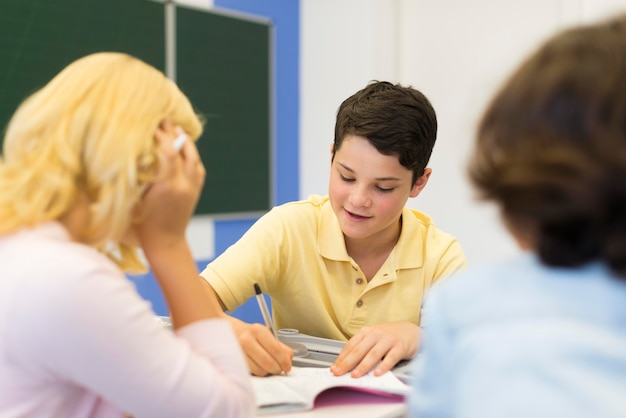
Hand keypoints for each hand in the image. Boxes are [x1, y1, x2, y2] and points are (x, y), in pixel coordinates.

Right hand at [132, 120, 204, 250]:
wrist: (165, 242)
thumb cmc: (142, 223)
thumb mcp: (135, 199)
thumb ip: (138, 176)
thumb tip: (133, 152)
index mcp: (168, 185)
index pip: (168, 152)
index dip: (160, 137)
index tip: (150, 126)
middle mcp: (184, 184)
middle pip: (182, 151)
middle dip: (172, 134)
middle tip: (163, 119)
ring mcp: (193, 188)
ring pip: (193, 158)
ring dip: (185, 141)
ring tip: (176, 128)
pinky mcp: (196, 191)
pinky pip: (198, 167)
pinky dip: (191, 155)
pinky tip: (184, 146)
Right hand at [237, 323, 293, 375]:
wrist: (231, 332)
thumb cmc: (251, 334)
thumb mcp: (266, 334)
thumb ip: (280, 346)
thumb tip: (289, 358)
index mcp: (257, 330)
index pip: (275, 349)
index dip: (284, 361)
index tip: (288, 367)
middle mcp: (246, 340)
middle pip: (268, 362)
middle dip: (278, 369)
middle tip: (280, 369)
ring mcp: (239, 352)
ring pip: (260, 370)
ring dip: (268, 372)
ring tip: (269, 367)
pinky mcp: (235, 362)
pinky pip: (252, 373)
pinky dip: (259, 372)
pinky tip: (260, 367)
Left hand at [330, 322, 419, 377]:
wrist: (411, 331)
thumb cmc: (390, 337)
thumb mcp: (374, 338)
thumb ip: (362, 348)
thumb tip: (347, 365)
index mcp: (367, 332)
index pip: (351, 345)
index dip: (341, 357)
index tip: (334, 368)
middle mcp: (376, 334)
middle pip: (359, 350)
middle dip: (347, 363)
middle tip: (339, 373)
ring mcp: (388, 340)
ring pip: (373, 354)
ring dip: (363, 366)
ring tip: (355, 375)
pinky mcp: (400, 347)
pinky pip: (390, 358)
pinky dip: (383, 366)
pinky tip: (377, 373)